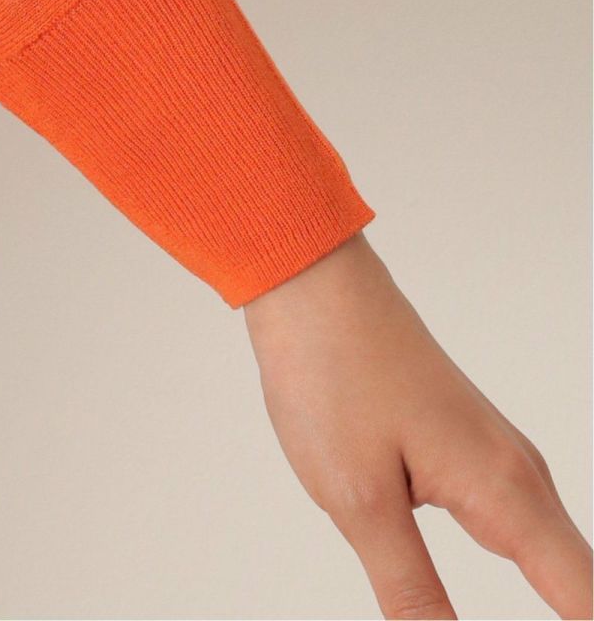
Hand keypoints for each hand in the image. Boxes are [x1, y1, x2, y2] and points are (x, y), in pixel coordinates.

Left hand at [243, 232, 591, 618]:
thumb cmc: (331, 375)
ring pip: (555, 561)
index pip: (586, 605)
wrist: (309, 286)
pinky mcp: (471, 452)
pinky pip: (522, 533)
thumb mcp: (360, 503)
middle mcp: (522, 477)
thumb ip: (413, 594)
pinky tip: (532, 604)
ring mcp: (500, 460)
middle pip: (582, 590)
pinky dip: (535, 580)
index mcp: (507, 493)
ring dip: (562, 610)